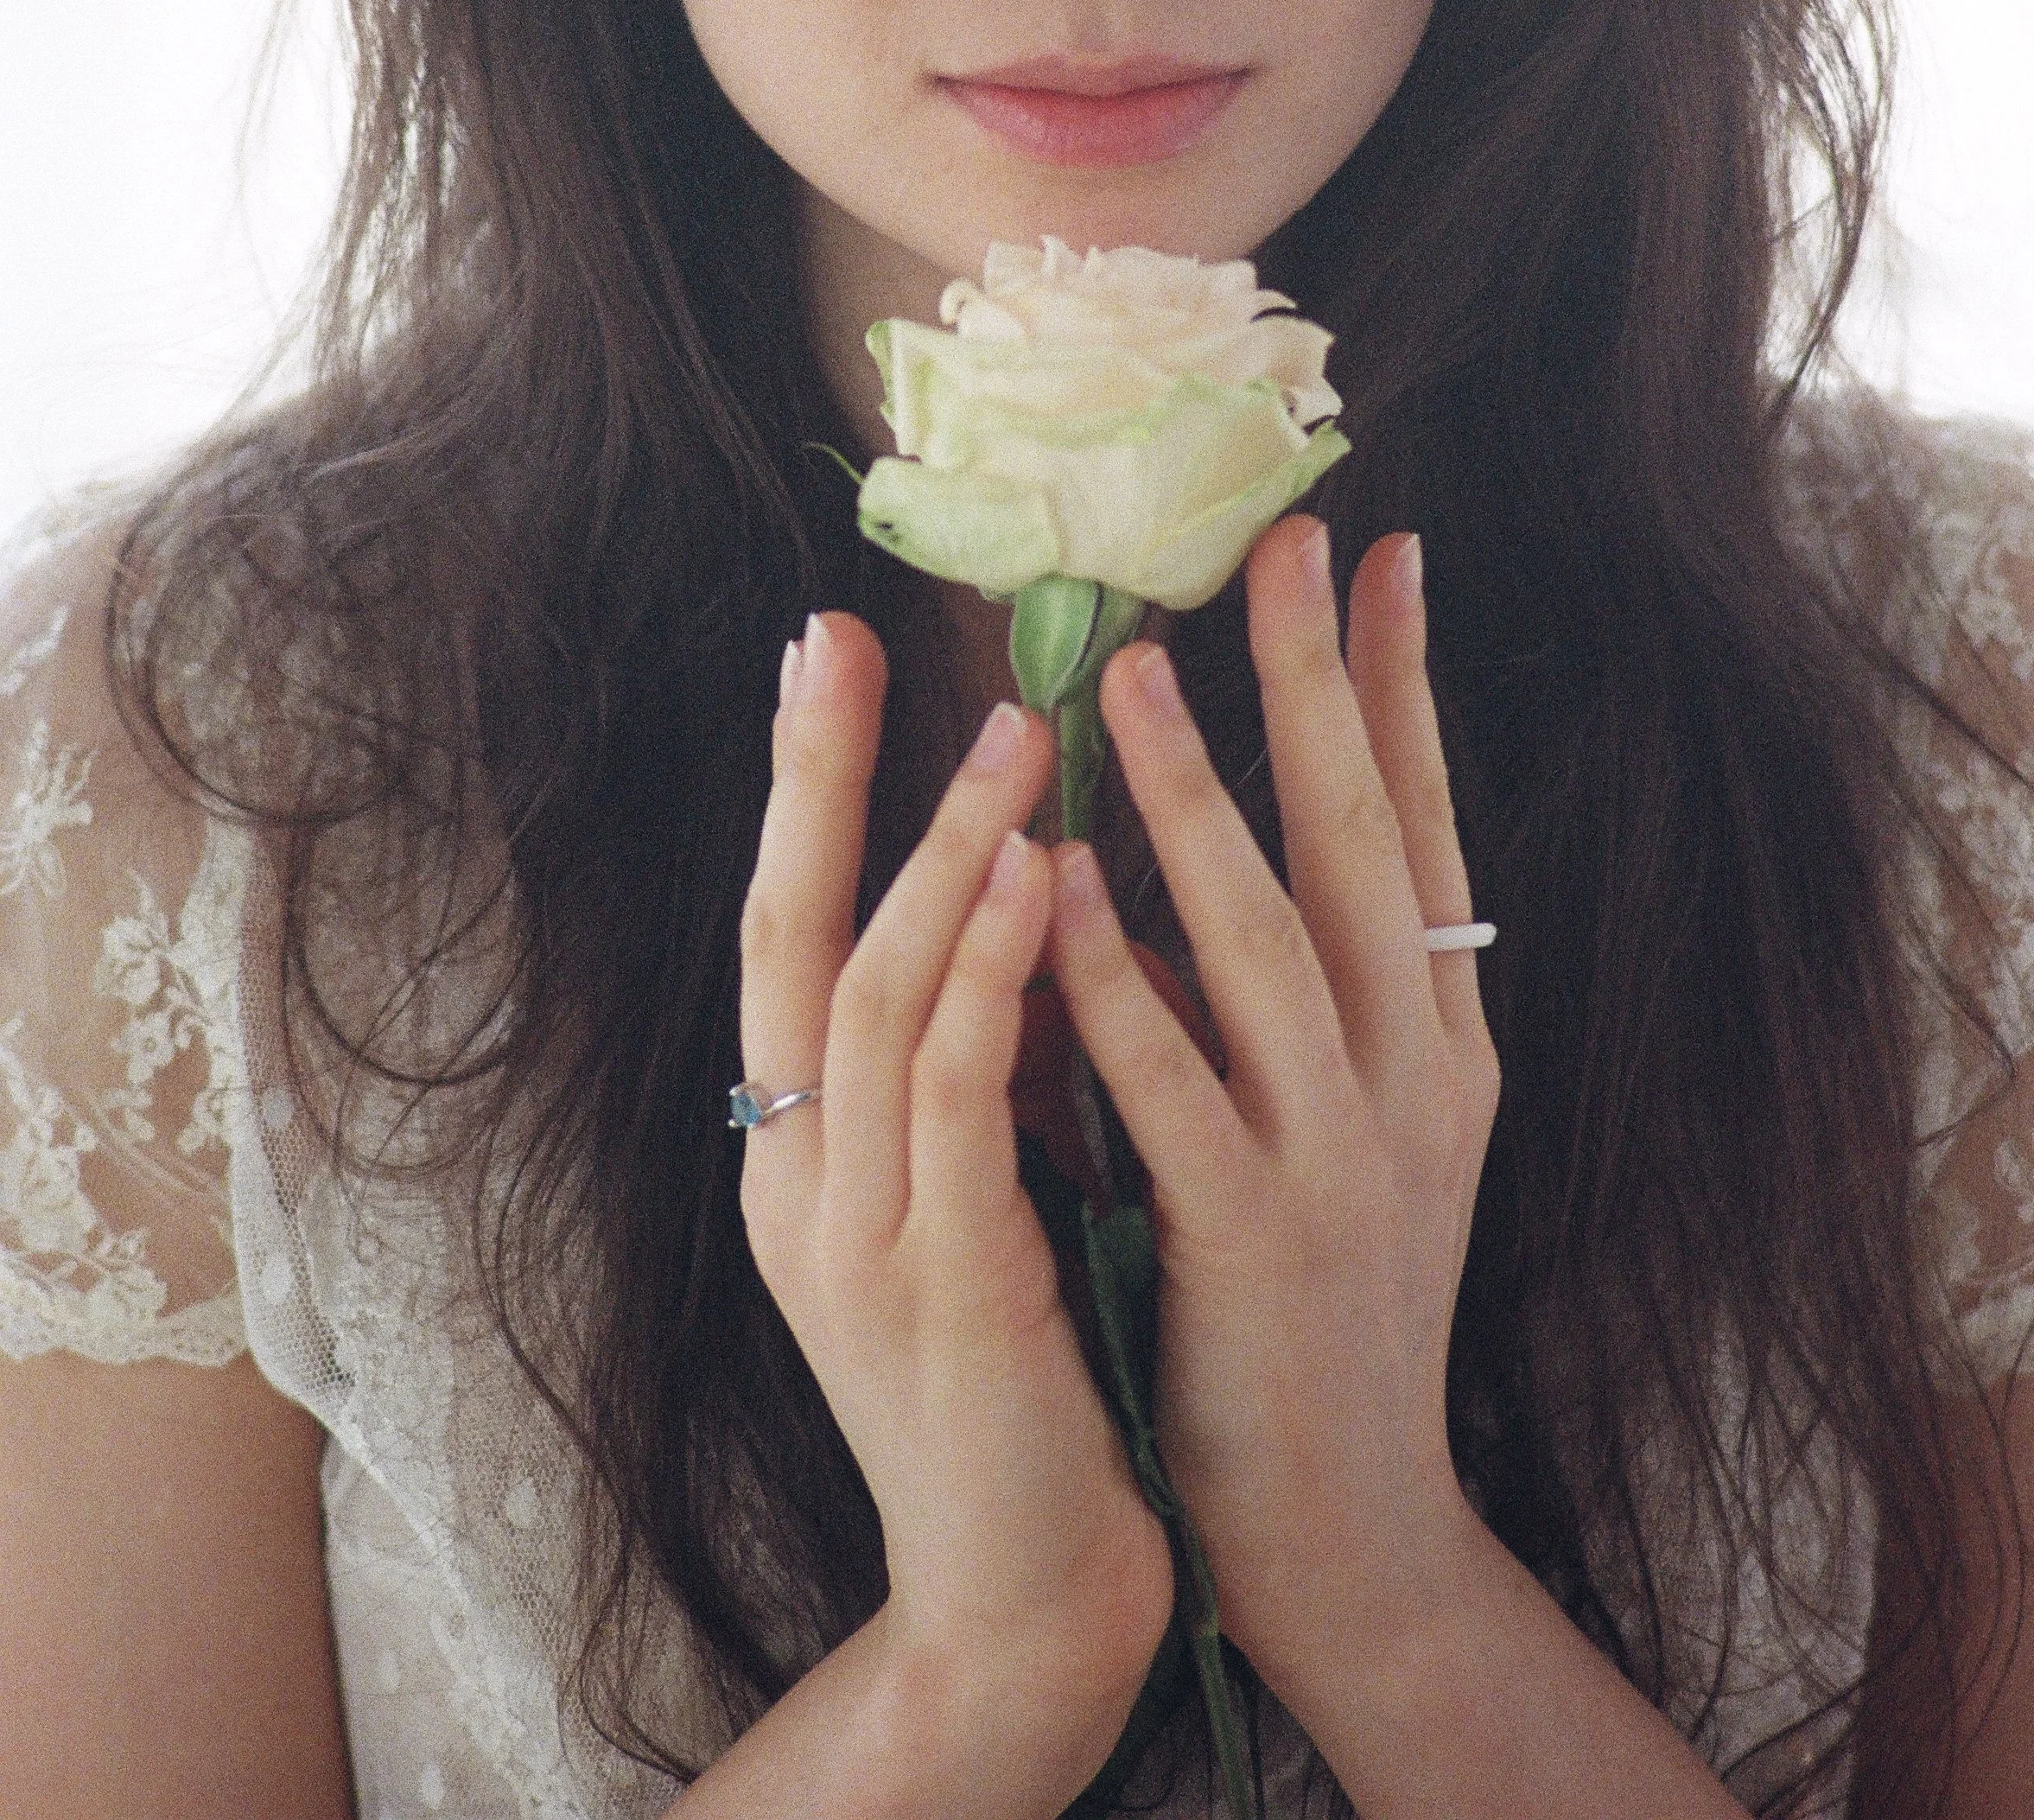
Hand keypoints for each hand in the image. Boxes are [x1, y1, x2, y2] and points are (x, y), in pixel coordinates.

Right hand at [736, 614, 1173, 1797]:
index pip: (788, 934)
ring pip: (873, 1001)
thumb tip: (1031, 887)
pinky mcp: (940, 1288)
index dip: (806, 791)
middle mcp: (804, 1178)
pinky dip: (995, 982)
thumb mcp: (975, 1194)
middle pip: (787, 937)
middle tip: (839, 633)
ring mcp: (858, 1235)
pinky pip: (958, 1103)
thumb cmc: (1024, 1381)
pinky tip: (1047, 881)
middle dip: (816, 780)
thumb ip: (976, 1060)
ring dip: (941, 854)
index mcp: (810, 1152)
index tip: (828, 648)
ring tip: (1012, 725)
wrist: (1028, 1599)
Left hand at [1045, 522, 1500, 1736]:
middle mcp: (1412, 1078)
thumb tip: (1222, 855)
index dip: (1402, 686)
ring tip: (1125, 673)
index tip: (1382, 551)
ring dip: (1196, 797)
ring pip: (1265, 941)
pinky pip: (1168, 1082)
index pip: (1424, 827)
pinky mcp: (1250, 1239)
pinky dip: (1112, 975)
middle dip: (1322, 685)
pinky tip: (1054, 882)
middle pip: (1368, 845)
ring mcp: (1339, 1157)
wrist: (1355, 1539)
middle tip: (1284, 546)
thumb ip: (1308, 1003)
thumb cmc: (1322, 1316)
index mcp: (1441, 1045)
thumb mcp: (1358, 1138)